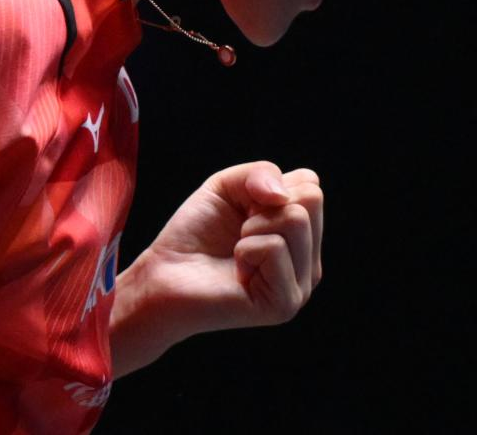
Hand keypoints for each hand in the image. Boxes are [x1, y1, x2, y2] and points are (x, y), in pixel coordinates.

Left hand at [135, 160, 323, 339]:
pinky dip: (246, 249)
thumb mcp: (228, 185)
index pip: (312, 185)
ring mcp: (300, 286)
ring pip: (295, 220)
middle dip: (263, 205)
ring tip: (237, 252)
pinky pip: (274, 247)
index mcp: (303, 234)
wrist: (165, 274)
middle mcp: (308, 260)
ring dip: (251, 227)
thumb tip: (282, 196)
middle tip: (240, 232)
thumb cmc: (197, 231)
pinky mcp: (284, 304)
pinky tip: (238, 272)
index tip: (245, 211)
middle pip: (311, 199)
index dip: (268, 187)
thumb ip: (261, 172)